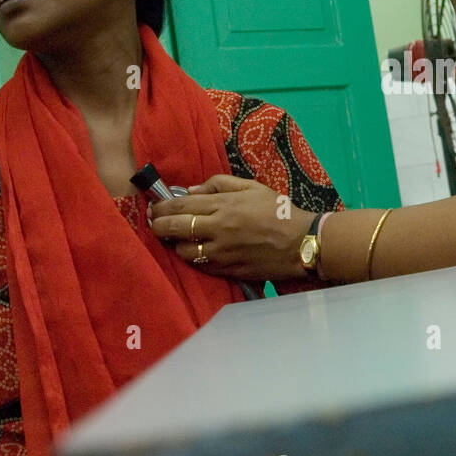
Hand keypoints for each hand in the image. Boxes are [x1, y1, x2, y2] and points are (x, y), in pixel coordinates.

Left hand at [147, 175, 315, 281]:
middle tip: (154, 223)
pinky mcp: (228, 271)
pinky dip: (193, 259)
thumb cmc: (279, 211)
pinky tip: (194, 252)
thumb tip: (190, 190)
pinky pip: (200, 266)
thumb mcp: (252, 187)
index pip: (181, 205)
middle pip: (175, 229)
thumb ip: (219, 184)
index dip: (162, 207)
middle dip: (159, 225)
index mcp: (224, 206)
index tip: (154, 207)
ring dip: (175, 245)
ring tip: (176, 239)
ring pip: (184, 251)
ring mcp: (222, 253)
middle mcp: (219, 229)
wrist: (302, 243)